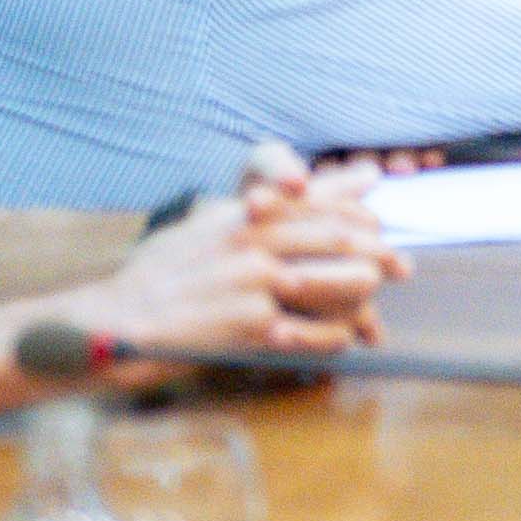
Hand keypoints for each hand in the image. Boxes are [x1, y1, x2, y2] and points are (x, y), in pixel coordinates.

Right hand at [79, 175, 401, 362]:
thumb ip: (261, 203)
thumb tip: (309, 179)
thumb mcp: (207, 222)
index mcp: (246, 216)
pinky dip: (337, 336)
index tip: (383, 222)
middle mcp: (255, 244)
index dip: (362, 213)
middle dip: (379, 253)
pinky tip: (343, 340)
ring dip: (363, 297)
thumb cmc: (162, 272)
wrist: (117, 319)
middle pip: (340, 241)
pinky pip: (314, 332)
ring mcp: (255, 286)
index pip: (323, 204)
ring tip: (373, 309)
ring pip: (337, 284)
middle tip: (404, 267)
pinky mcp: (251, 327)